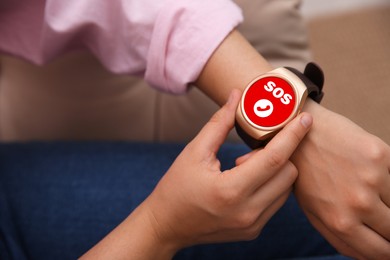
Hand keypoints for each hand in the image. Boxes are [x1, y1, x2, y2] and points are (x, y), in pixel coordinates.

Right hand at [144, 89, 312, 252]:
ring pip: (286, 189)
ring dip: (275, 170)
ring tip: (244, 168)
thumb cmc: (176, 187)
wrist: (166, 225)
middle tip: (251, 151)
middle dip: (279, 154)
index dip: (292, 135)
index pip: (274, 159)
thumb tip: (236, 96)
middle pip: (288, 174)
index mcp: (230, 190)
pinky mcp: (253, 230)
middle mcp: (247, 212)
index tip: (305, 119)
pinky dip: (270, 185)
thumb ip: (219, 123)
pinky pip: (276, 202)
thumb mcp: (194, 152)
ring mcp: (252, 225)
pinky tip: (247, 181)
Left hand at [292, 100, 389, 258]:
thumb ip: (340, 237)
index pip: (382, 253)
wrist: (300, 133)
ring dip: (389, 203)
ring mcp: (373, 180)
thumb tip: (369, 256)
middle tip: (380, 215)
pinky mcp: (382, 156)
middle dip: (389, 228)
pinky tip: (373, 175)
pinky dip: (389, 181)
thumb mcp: (312, 211)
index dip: (387, 249)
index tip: (386, 240)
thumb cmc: (305, 175)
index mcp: (340, 223)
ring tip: (370, 191)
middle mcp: (359, 205)